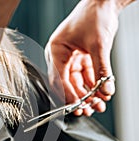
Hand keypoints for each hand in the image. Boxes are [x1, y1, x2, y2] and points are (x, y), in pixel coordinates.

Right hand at [45, 0, 119, 115]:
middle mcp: (60, 56)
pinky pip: (85, 76)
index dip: (68, 94)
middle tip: (88, 110)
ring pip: (76, 82)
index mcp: (55, 51)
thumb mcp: (98, 44)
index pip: (59, 78)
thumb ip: (102, 69)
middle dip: (78, 97)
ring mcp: (70, 58)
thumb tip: (105, 90)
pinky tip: (101, 93)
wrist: (103, 2)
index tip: (78, 106)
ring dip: (87, 93)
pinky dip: (93, 84)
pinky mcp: (81, 58)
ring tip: (98, 104)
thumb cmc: (94, 16)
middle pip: (66, 83)